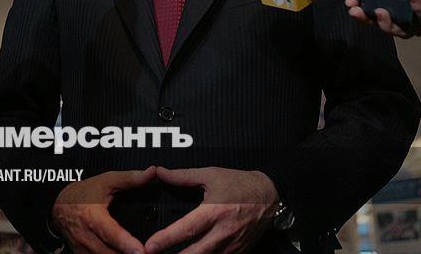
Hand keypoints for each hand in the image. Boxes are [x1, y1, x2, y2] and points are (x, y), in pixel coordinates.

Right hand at [52, 167, 156, 253]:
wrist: (59, 206)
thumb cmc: (82, 194)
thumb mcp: (106, 181)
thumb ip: (129, 179)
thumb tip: (151, 173)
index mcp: (92, 217)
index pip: (111, 233)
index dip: (126, 244)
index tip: (141, 251)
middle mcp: (86, 237)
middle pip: (109, 253)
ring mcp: (83, 249)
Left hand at [145, 167, 277, 253]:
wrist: (270, 195)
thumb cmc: (241, 184)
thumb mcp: (211, 174)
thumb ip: (183, 176)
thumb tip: (161, 173)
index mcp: (214, 211)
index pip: (186, 229)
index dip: (166, 239)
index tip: (151, 246)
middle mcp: (223, 232)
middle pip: (195, 253)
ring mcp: (232, 245)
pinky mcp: (238, 252)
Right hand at [347, 0, 420, 35]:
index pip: (382, 3)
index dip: (366, 5)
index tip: (351, 1)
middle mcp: (416, 6)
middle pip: (389, 21)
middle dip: (370, 19)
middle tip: (357, 11)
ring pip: (404, 29)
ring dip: (389, 23)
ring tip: (380, 12)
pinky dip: (416, 9)